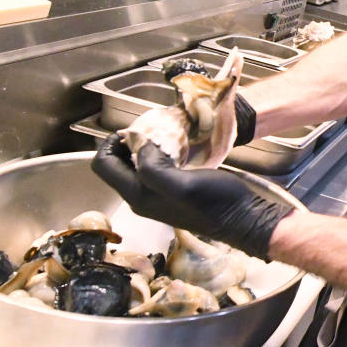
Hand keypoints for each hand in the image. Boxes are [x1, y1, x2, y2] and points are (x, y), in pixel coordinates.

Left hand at [92, 133, 292, 258]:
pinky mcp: (171, 193)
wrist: (243, 218)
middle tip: (152, 128)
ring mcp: (156, 197)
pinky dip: (159, 153)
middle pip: (116, 165)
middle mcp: (141, 198)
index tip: (136, 128)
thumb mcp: (184, 185)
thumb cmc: (216, 202)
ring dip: (144, 147)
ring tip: (166, 134)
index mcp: (138, 196)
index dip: (111, 143)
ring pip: (134, 166)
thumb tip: (141, 148)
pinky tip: (177, 146)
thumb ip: (154, 169)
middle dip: (128, 143)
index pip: (103, 165)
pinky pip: (153, 169)